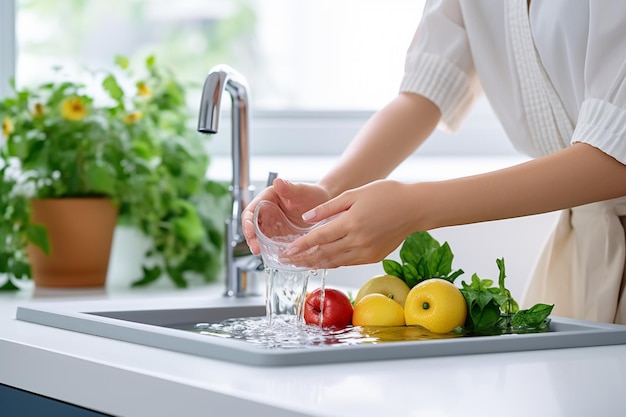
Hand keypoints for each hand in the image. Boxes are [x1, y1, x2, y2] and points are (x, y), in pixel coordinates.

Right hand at [242, 178, 330, 254]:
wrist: (325, 207)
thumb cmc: (312, 194)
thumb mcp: (301, 190)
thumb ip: (289, 187)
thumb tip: (277, 182)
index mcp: (267, 198)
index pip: (250, 210)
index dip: (247, 222)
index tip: (250, 232)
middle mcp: (267, 211)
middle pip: (252, 226)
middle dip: (251, 238)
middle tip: (255, 248)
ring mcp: (273, 224)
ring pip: (259, 236)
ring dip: (258, 245)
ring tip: (261, 254)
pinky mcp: (279, 235)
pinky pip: (270, 243)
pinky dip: (269, 249)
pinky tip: (273, 254)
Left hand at [281, 180, 418, 268]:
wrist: (415, 207)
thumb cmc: (387, 194)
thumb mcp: (354, 194)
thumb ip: (329, 208)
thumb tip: (307, 219)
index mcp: (351, 223)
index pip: (318, 238)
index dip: (301, 246)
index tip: (287, 251)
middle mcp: (358, 241)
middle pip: (323, 253)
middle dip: (303, 258)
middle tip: (287, 261)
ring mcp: (366, 252)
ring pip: (335, 261)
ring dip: (316, 263)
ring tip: (300, 264)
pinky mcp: (374, 257)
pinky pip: (348, 262)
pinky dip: (333, 263)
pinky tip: (323, 262)